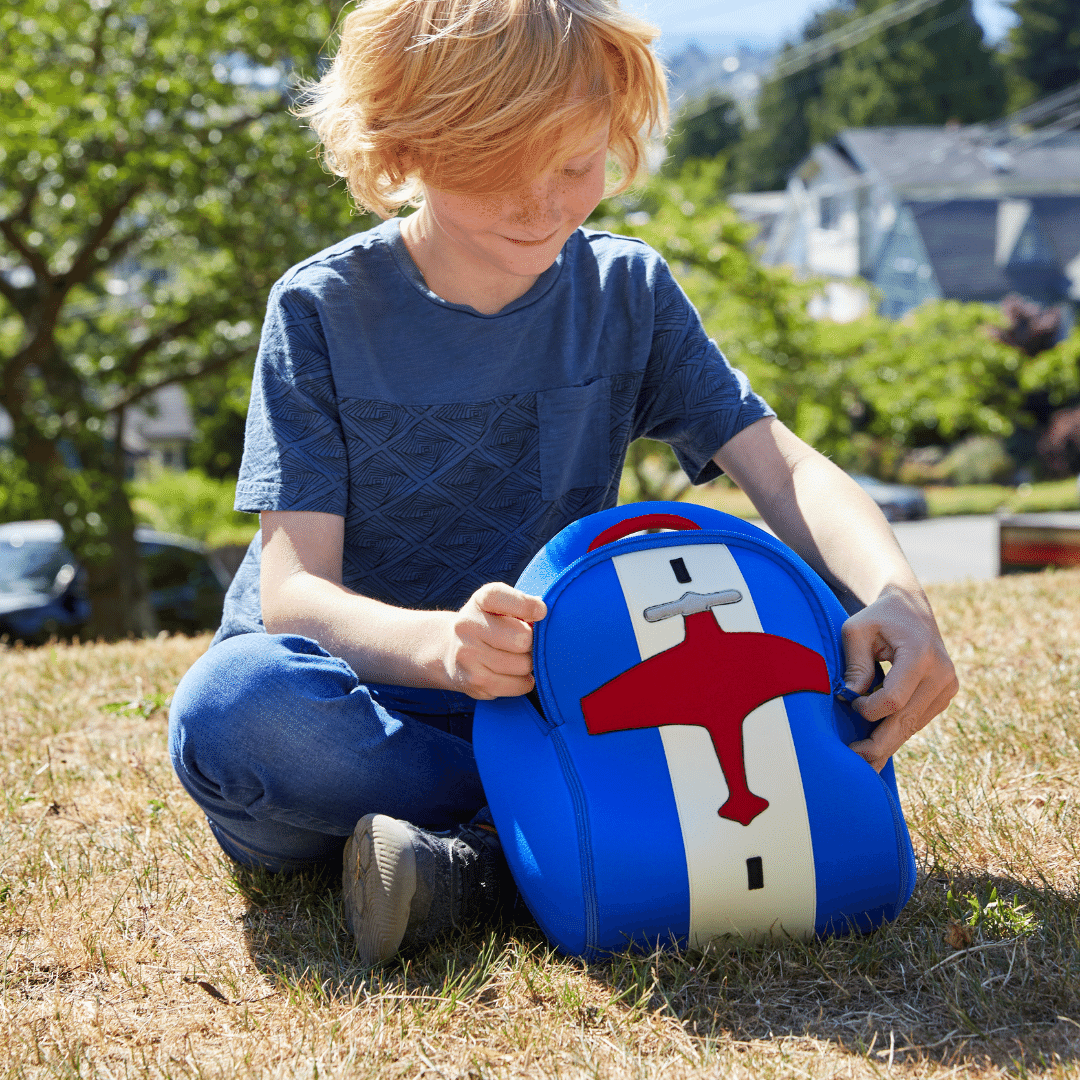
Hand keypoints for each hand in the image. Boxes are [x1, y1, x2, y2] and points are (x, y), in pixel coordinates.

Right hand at [440, 582, 546, 699]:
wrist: (452, 650)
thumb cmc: (490, 623)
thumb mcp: (501, 605)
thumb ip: (523, 606)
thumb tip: (542, 616)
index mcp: (480, 601)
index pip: (500, 597)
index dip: (527, 605)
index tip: (540, 612)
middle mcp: (468, 625)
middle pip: (522, 638)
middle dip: (531, 642)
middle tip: (526, 642)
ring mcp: (468, 655)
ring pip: (523, 665)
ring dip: (528, 663)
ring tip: (517, 658)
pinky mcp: (475, 681)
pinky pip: (519, 685)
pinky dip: (524, 681)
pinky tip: (513, 673)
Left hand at [841, 584, 957, 771]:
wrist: (910, 608)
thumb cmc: (877, 618)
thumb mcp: (856, 630)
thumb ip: (855, 663)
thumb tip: (850, 697)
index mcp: (920, 656)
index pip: (893, 700)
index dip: (868, 710)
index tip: (850, 703)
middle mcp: (942, 674)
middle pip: (906, 721)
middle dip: (878, 744)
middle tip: (854, 763)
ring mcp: (948, 687)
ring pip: (913, 725)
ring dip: (887, 743)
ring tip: (863, 763)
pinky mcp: (946, 695)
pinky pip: (918, 720)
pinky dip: (897, 731)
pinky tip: (877, 745)